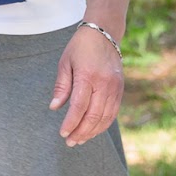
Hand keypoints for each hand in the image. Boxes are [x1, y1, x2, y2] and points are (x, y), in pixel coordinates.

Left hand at [52, 20, 123, 145]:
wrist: (105, 33)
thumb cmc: (81, 47)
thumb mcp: (65, 62)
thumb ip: (61, 86)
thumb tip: (54, 107)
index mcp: (88, 75)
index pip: (80, 106)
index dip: (71, 122)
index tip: (63, 133)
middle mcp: (104, 83)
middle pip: (94, 115)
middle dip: (81, 132)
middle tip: (70, 141)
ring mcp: (115, 87)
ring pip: (105, 117)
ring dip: (92, 131)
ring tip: (80, 140)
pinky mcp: (120, 89)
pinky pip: (113, 112)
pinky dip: (103, 124)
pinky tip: (93, 130)